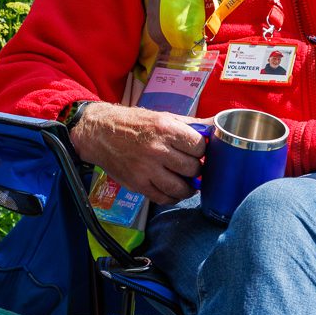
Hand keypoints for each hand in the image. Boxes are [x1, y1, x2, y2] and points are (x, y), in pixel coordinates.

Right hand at [69, 103, 205, 204]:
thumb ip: (191, 124)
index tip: (197, 152)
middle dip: (196, 169)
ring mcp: (146, 169)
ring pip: (181, 188)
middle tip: (191, 166)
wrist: (99, 133)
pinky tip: (173, 190)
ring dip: (188, 187)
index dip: (201, 151)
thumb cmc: (133, 123)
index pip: (199, 147)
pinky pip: (164, 198)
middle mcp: (156, 149)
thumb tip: (216, 126)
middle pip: (193, 168)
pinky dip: (172, 197)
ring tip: (187, 182)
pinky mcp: (138, 184)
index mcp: (165, 129)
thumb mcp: (163, 117)